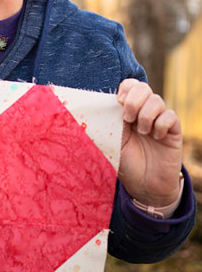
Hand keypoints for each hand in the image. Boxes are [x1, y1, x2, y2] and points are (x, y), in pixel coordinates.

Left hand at [117, 78, 182, 206]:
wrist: (145, 186)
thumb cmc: (126, 163)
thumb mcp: (112, 141)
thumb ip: (109, 122)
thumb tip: (99, 104)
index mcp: (128, 111)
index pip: (130, 85)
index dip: (126, 88)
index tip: (119, 101)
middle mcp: (144, 112)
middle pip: (143, 87)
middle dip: (134, 100)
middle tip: (128, 118)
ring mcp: (159, 120)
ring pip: (157, 100)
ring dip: (146, 115)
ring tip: (142, 132)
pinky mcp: (173, 130)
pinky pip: (170, 116)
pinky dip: (160, 125)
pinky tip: (156, 138)